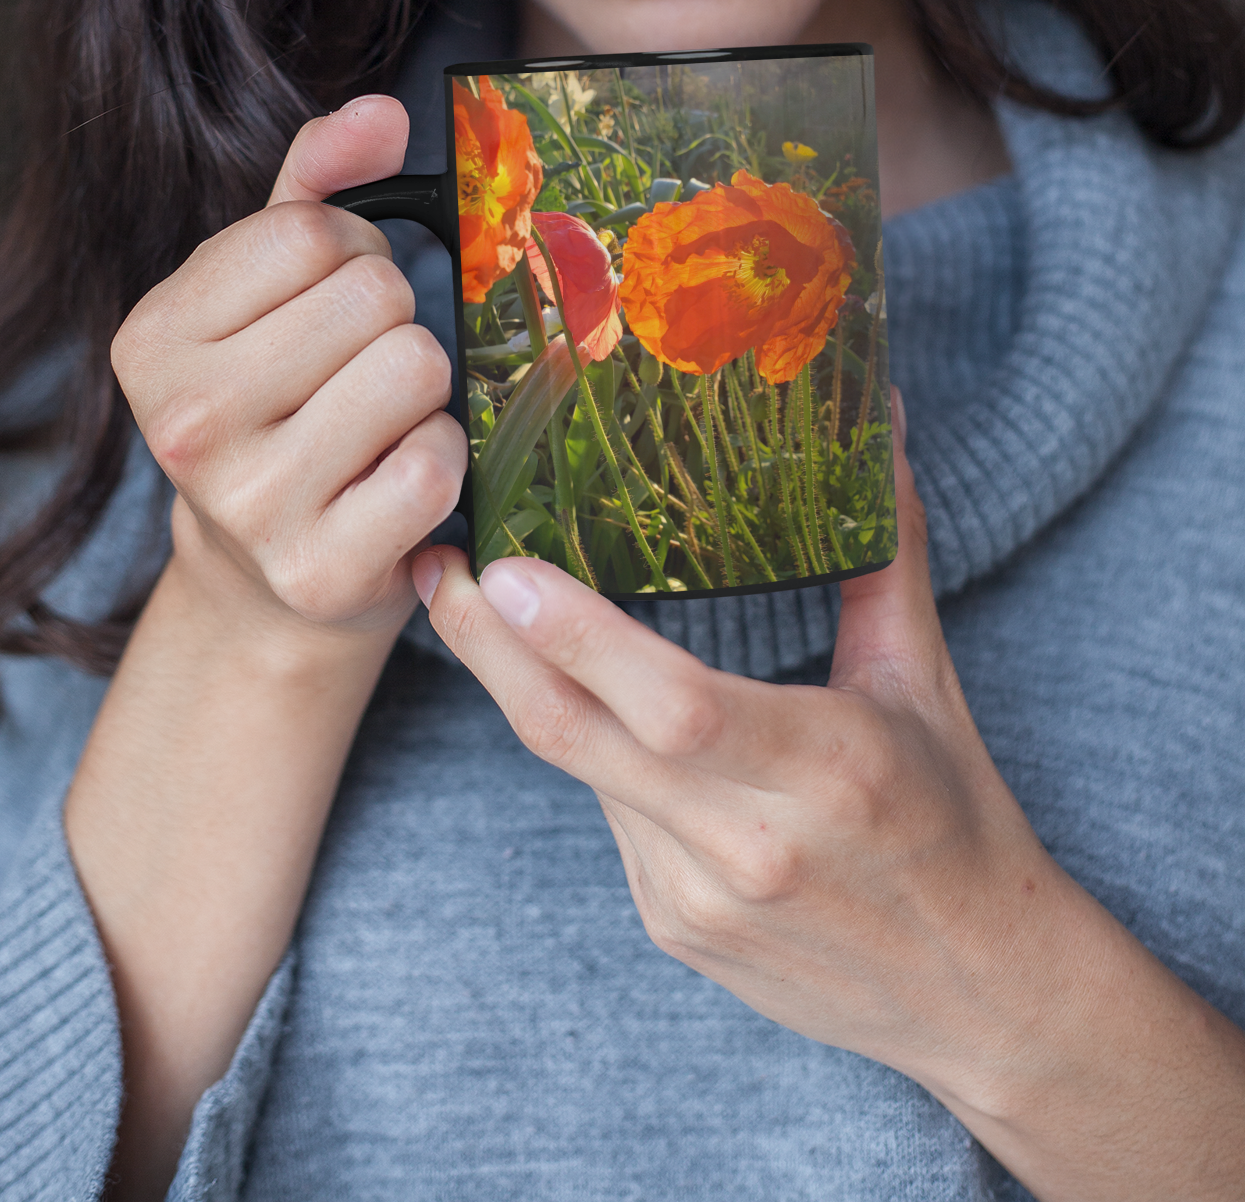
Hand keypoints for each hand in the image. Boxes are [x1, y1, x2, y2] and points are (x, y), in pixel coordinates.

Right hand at [111, 94, 465, 652]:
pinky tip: (394, 481)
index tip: (330, 303)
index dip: (354, 252)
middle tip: (357, 371)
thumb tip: (384, 113)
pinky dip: (440, 461)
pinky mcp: (321, 570)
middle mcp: (185, 422)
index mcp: (151, 338)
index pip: (313, 231)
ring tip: (377, 423)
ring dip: (423, 389)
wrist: (264, 581)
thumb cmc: (277, 404)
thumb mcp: (268, 287)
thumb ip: (318, 184)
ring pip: (415, 367)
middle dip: (392, 320)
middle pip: (374, 296)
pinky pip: (436, 462)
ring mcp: (250, 504)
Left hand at [413, 399, 1244, 1200]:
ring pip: (580, 770)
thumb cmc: (958, 820)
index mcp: (826, 766)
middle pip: (581, 738)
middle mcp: (750, 841)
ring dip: (521, 686)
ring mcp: (698, 896)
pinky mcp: (672, 928)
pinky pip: (606, 815)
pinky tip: (567, 690)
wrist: (982, 1000)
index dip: (578, 640)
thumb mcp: (924, 681)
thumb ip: (885, 551)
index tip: (505, 570)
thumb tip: (882, 417)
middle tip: (435, 567)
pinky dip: (585, 746)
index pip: (675, 704)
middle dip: (489, 648)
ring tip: (469, 601)